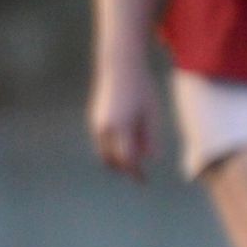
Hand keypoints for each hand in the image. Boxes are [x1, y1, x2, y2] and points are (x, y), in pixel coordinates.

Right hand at [87, 58, 161, 179]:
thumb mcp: (151, 112)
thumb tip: (150, 159)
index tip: (144, 180)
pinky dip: (112, 149)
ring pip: (103, 153)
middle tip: (138, 174)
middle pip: (111, 160)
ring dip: (116, 160)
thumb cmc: (141, 88)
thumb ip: (151, 136)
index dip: (134, 172)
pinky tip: (126, 146)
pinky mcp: (95, 119)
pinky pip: (101, 142)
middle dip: (124, 169)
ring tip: (134, 161)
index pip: (125, 159)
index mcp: (120, 127)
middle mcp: (104, 128)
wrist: (120, 66)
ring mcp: (96, 123)